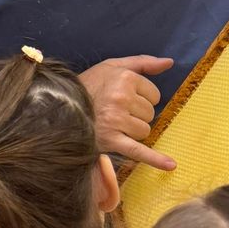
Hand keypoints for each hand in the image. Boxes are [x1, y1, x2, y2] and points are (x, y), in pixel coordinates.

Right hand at [78, 55, 174, 171]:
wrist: (58, 106)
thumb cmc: (89, 85)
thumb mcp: (113, 66)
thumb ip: (143, 62)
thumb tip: (170, 62)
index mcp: (125, 78)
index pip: (154, 95)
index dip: (141, 97)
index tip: (122, 97)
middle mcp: (121, 98)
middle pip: (150, 114)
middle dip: (137, 114)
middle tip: (114, 111)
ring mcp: (116, 121)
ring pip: (144, 131)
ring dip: (133, 130)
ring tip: (111, 123)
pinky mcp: (111, 140)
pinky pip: (138, 151)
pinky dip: (155, 159)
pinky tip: (171, 165)